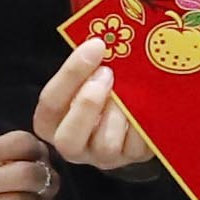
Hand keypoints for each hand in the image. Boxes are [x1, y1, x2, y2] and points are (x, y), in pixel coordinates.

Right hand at [34, 34, 156, 174]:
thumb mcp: (89, 74)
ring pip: (105, 146)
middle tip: (108, 73)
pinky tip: (150, 103)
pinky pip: (137, 147)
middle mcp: (74, 145)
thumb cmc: (105, 84)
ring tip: (131, 91)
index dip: (71, 73)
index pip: (50, 103)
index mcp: (53, 122)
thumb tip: (100, 41)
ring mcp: (103, 156)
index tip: (96, 46)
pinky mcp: (132, 157)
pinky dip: (144, 123)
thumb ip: (87, 64)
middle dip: (88, 104)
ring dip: (118, 115)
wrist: (137, 105)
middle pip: (68, 139)